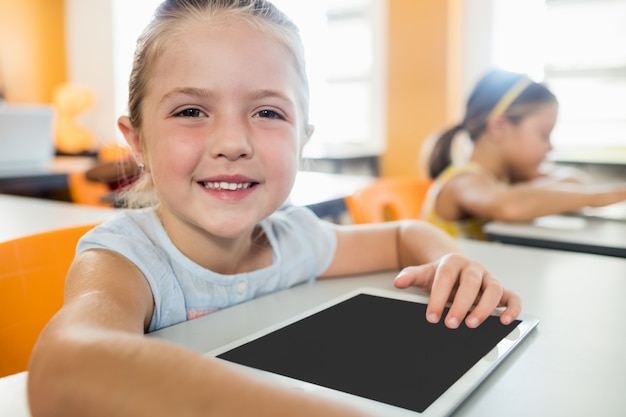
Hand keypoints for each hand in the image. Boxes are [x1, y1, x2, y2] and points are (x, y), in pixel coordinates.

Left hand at [393, 253, 520, 328]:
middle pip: (471, 283)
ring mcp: (488, 279)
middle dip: (461, 304)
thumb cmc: (439, 275)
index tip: (432, 316)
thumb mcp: (424, 274)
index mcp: (452, 262)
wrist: (454, 267)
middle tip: (450, 323)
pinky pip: (512, 297)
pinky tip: (504, 321)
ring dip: (484, 308)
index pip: (446, 278)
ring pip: (494, 289)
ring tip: (472, 324)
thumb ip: (411, 276)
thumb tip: (398, 282)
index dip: (438, 297)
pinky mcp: (500, 290)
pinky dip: (511, 308)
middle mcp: (473, 269)